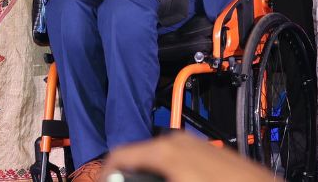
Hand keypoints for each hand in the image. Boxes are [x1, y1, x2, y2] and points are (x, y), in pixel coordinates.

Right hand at [103, 131, 277, 181]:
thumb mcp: (173, 178)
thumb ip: (146, 177)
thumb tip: (120, 177)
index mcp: (167, 148)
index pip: (120, 154)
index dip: (107, 171)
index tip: (104, 181)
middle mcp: (180, 140)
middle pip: (141, 154)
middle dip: (133, 172)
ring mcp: (198, 144)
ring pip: (161, 156)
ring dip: (151, 172)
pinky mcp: (213, 153)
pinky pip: (181, 159)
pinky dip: (171, 171)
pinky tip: (176, 181)